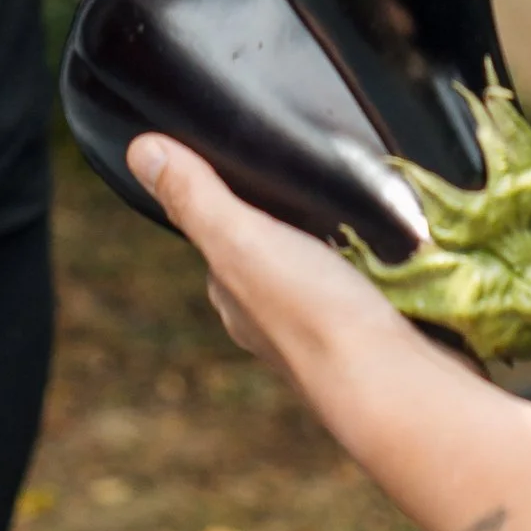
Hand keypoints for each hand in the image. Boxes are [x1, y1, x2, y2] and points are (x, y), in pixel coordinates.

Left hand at [127, 134, 416, 396]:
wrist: (389, 381)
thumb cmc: (311, 312)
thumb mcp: (243, 241)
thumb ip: (198, 198)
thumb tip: (141, 150)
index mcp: (233, 298)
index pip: (217, 237)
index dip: (228, 198)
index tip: (250, 160)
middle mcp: (267, 320)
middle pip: (265, 254)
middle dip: (281, 219)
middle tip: (307, 175)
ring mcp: (318, 330)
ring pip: (310, 272)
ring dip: (324, 241)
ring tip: (347, 204)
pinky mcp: (364, 333)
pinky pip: (353, 288)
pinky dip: (361, 264)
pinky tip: (381, 248)